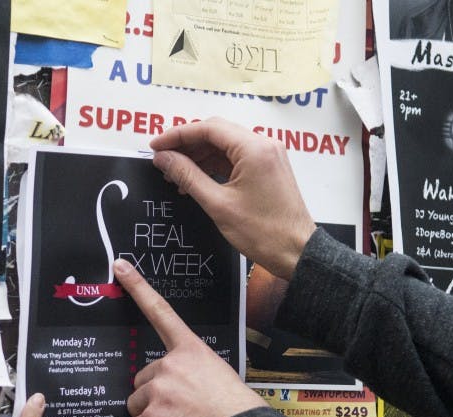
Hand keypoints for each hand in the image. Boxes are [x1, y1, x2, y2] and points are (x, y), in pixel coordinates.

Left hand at [117, 259, 265, 416]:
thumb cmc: (239, 412)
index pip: (160, 312)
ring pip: (136, 404)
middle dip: (152, 395)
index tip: (120, 266)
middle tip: (178, 410)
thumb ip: (195, 373)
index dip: (137, 287)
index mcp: (191, 350)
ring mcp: (159, 390)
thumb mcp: (221, 377)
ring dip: (149, 416)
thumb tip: (183, 390)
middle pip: (142, 378)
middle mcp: (170, 365)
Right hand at [149, 117, 315, 279]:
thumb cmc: (263, 232)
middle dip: (187, 145)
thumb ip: (187, 176)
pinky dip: (214, 166)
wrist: (296, 252)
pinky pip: (236, 159)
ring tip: (175, 175)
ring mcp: (268, 156)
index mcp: (254, 148)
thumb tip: (164, 158)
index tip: (156, 147)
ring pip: (225, 146)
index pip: (208, 128)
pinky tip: (196, 181)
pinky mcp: (268, 169)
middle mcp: (264, 145)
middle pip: (216, 133)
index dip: (177, 135)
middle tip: (162, 159)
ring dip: (199, 157)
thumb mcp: (218, 204)